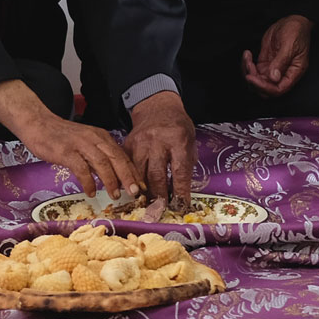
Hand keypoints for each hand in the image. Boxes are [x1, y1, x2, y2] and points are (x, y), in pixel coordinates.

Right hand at [0, 79, 139, 197]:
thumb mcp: (86, 143)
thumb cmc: (62, 137)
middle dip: (128, 176)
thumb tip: (114, 177)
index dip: (133, 171)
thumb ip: (99, 157)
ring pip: (102, 163)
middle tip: (135, 193)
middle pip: (117, 158)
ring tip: (115, 195)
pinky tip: (91, 192)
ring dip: (111, 180)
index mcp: (101, 136)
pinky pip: (81, 168)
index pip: (122, 155)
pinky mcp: (66, 151)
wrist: (39, 123)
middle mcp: (94, 138)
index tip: (140, 187)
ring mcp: (80, 144)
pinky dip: (88, 182)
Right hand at [127, 91, 196, 206]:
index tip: (182, 206)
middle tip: (162, 210)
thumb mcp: (190, 140)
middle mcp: (157, 140)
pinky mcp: (128, 144)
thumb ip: (187, 163)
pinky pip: (128, 167)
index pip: (179, 170)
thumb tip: (182, 190)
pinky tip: (137, 191)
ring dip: (145, 192)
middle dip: (160, 196)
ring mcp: (140, 142)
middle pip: (156, 175)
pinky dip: (133, 180)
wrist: (157, 107)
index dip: (180, 191)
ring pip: (139, 173)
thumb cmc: (177, 126)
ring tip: (149, 205)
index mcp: (178, 138)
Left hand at [242, 14, 312, 97]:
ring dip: (248, 72)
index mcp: (293, 73)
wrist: (293, 21)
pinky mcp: (265, 63)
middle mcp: (283, 74)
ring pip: (257, 81)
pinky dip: (247, 65)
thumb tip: (273, 78)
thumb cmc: (296, 31)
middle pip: (265, 89)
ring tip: (247, 57)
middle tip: (249, 65)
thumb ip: (281, 62)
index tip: (251, 77)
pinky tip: (247, 54)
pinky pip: (253, 71)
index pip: (278, 90)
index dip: (263, 87)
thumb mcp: (289, 45)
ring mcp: (273, 69)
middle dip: (254, 81)